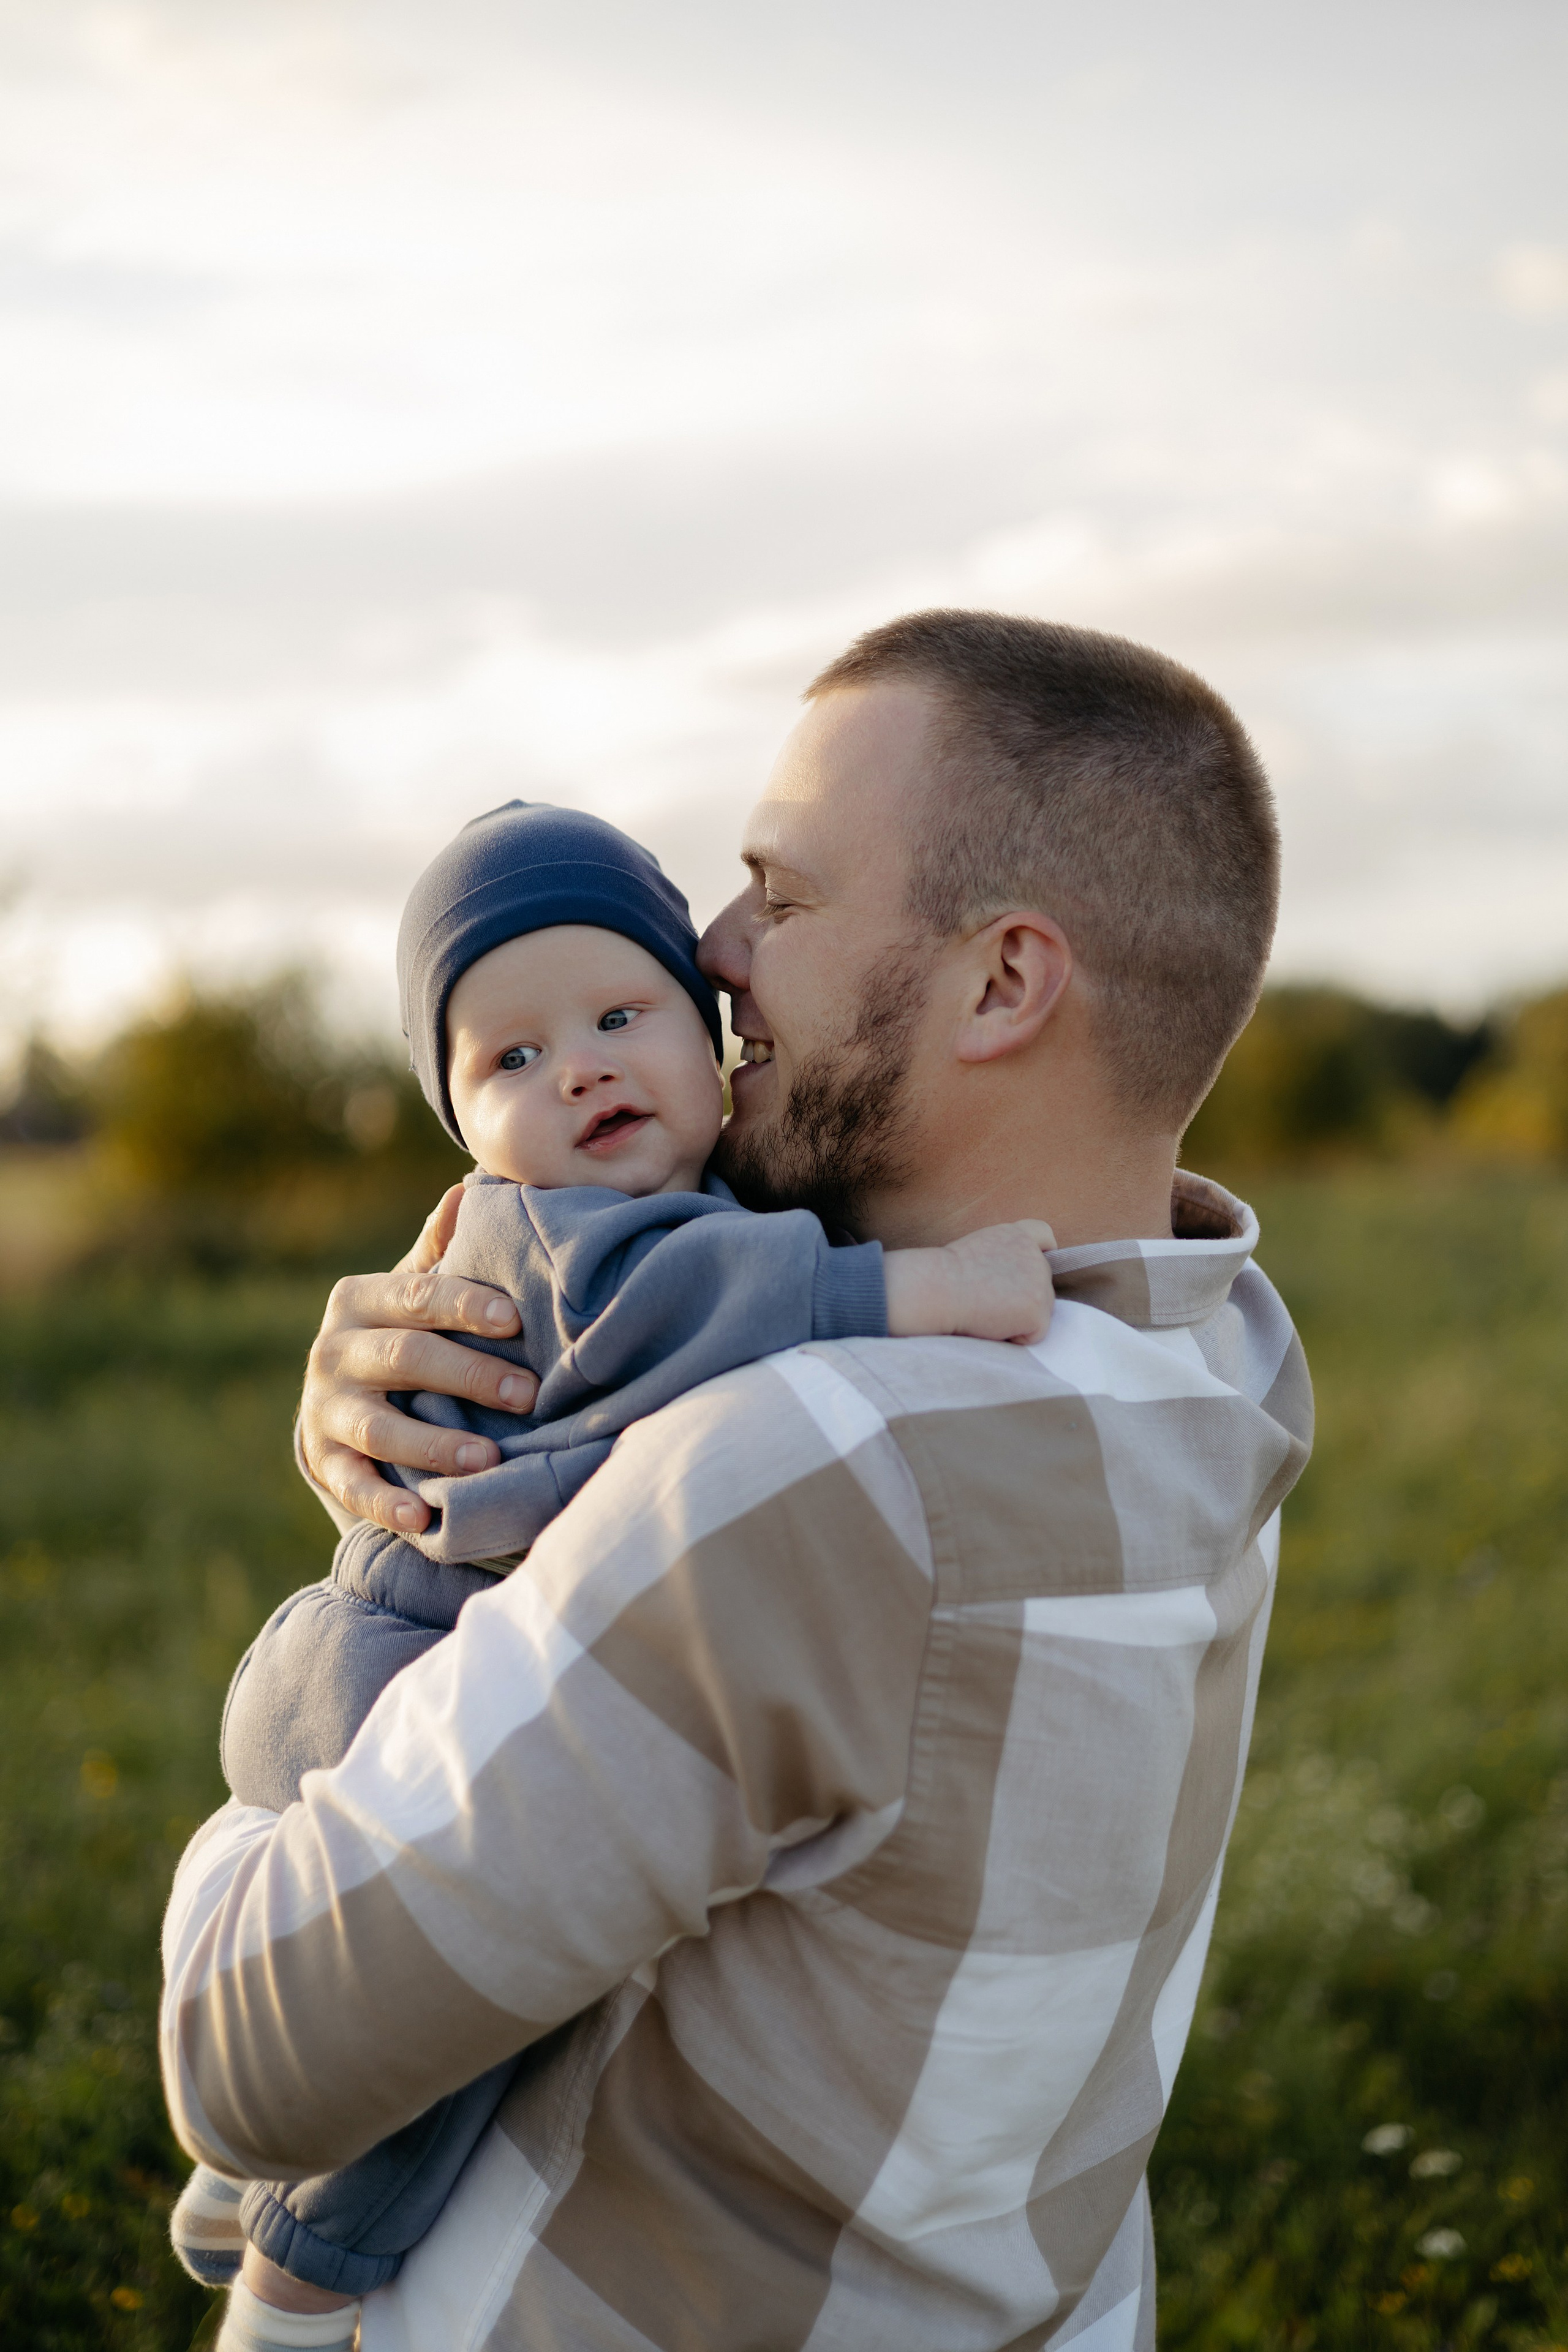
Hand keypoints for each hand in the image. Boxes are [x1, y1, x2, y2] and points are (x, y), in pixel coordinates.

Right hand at [299, 1185, 538, 1534]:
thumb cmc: (403, 1335)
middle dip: (468, 1375)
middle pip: (403, 1358)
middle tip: (528, 1395)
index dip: (465, 1305)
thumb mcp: (414, 1292)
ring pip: (379, 1428)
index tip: (515, 1320)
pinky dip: (386, 1504)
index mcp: (360, 1299)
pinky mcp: (323, 1461)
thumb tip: (467, 1191)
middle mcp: (333, 1351)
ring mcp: (324, 1409)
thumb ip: (441, 1251)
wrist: (342, 1403)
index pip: (417, 1296)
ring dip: (434, 1445)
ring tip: (487, 1461)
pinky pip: (353, 1485)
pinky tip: (423, 1520)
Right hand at [883, 1218, 1056, 1345]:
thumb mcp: (979, 1249)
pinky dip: (1016, 1336)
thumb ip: (1004, 1256)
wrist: (940, 1289)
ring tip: (987, 1310)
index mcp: (1017, 1236)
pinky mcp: (1038, 1310)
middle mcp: (1034, 1255)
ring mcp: (1040, 1282)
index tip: (1029, 1267)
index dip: (1041, 1251)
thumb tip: (1014, 1281)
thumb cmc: (946, 1276)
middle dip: (1024, 1296)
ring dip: (1019, 1317)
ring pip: (1041, 1309)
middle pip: (1042, 1282)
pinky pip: (1036, 1333)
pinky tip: (993, 1323)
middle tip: (989, 1300)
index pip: (1044, 1235)